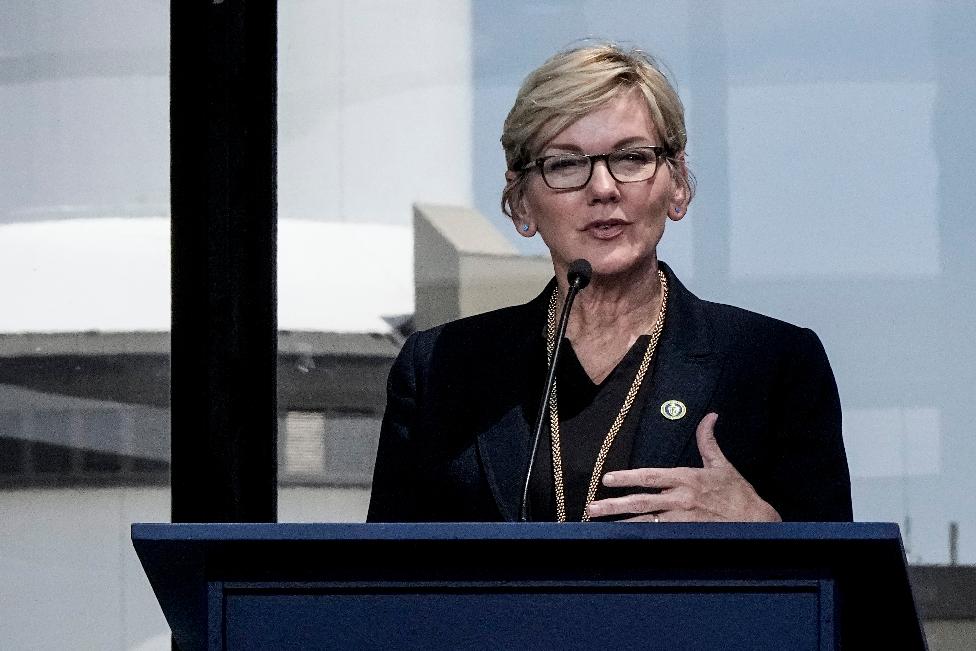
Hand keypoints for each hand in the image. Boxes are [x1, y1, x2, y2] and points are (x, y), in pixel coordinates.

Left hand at [585, 413, 781, 521]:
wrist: (758, 522)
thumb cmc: (738, 493)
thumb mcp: (722, 464)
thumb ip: (708, 441)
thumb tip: (710, 416)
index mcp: (686, 478)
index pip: (650, 476)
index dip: (627, 477)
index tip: (607, 479)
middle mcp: (680, 499)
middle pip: (641, 501)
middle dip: (614, 505)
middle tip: (592, 507)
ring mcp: (682, 519)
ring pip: (645, 521)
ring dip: (621, 523)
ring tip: (600, 525)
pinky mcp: (687, 535)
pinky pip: (659, 536)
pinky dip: (641, 537)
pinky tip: (624, 540)